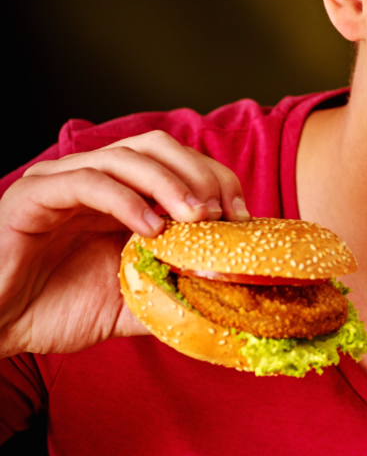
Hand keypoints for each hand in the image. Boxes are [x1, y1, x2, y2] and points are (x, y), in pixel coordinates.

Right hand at [0, 131, 249, 357]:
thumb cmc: (55, 309)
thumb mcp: (130, 303)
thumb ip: (171, 293)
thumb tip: (223, 302)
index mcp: (123, 194)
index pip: (179, 163)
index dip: (216, 180)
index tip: (242, 216)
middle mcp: (97, 178)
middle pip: (159, 146)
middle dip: (199, 173)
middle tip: (222, 212)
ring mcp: (65, 181)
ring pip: (126, 156)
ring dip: (169, 182)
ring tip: (195, 216)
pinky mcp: (35, 195)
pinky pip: (87, 181)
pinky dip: (125, 199)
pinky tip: (150, 228)